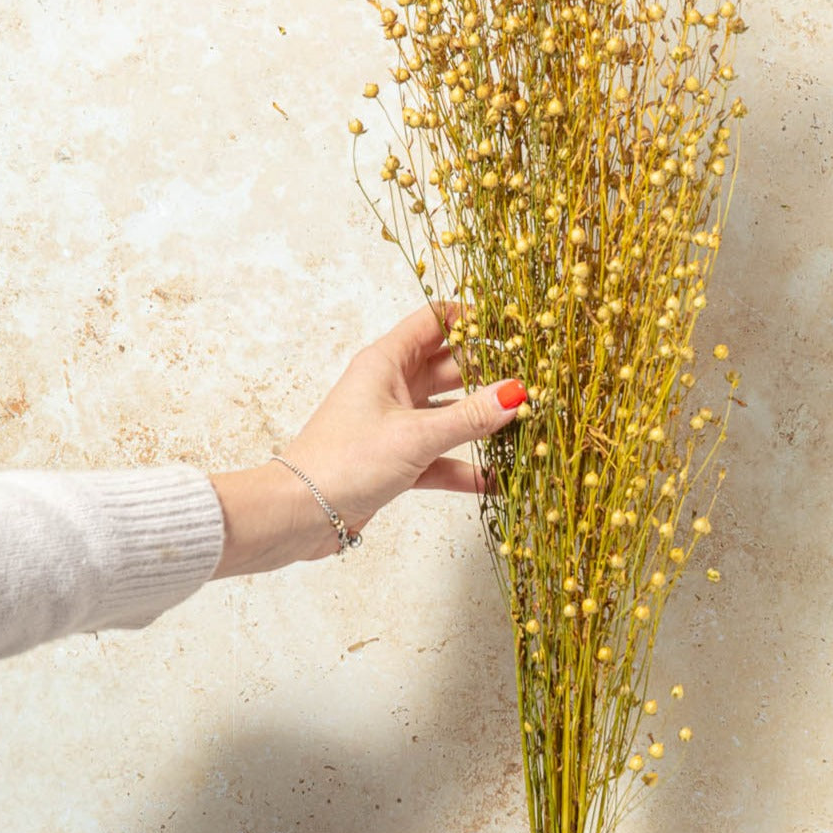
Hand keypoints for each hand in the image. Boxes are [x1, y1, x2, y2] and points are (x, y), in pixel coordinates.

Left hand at [210, 304, 525, 576]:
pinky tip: (497, 480)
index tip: (512, 324)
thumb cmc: (346, 460)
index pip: (434, 321)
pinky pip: (441, 457)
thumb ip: (469, 417)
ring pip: (449, 412)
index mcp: (387, 362)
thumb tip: (517, 393)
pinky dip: (465, 467)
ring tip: (525, 422)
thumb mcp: (415, 436)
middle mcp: (392, 386)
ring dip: (481, 421)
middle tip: (533, 374)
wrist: (300, 514)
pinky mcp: (398, 460)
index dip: (472, 318)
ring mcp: (396, 424)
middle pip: (450, 366)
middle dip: (489, 370)